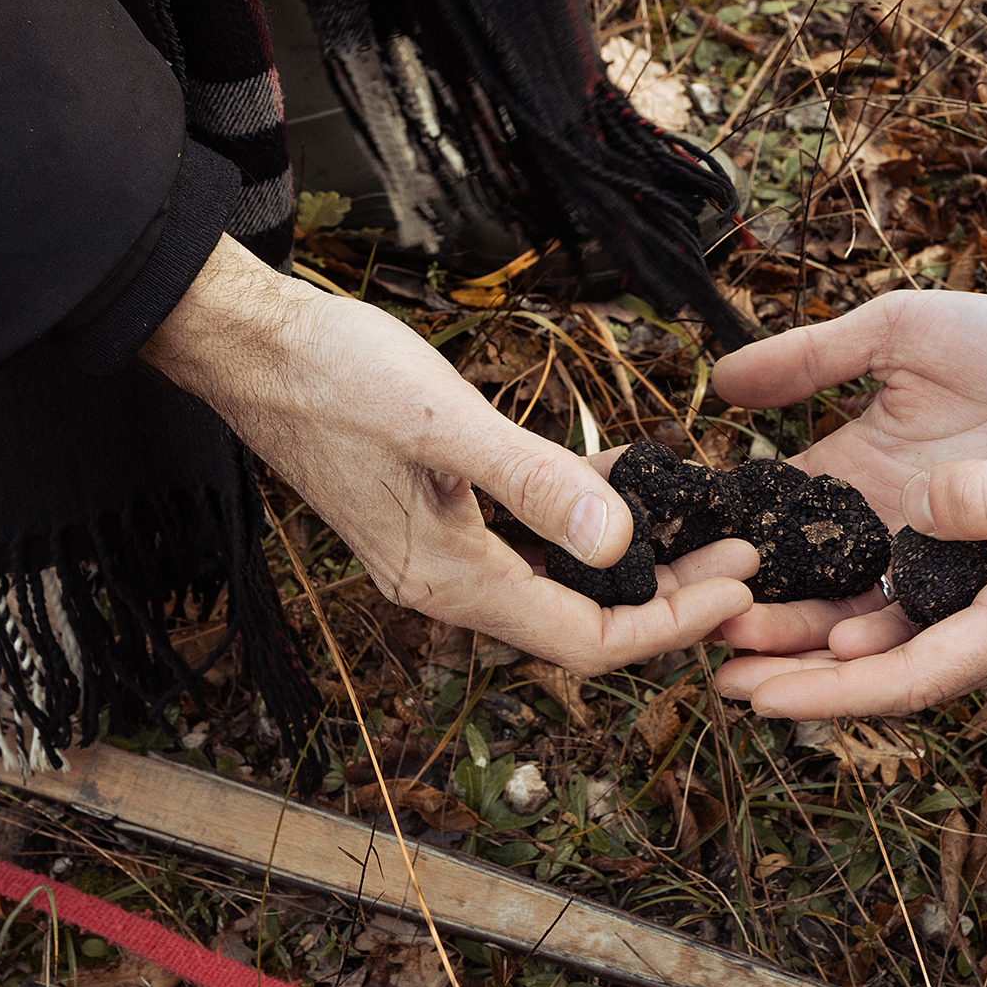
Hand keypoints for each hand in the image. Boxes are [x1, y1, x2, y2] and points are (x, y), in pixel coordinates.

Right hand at [142, 237, 756, 675]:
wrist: (246, 346)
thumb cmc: (335, 376)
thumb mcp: (446, 425)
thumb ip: (534, 484)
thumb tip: (622, 544)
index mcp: (451, 580)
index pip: (587, 640)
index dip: (672, 622)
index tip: (740, 581)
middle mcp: (445, 585)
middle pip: (580, 623)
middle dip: (667, 597)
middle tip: (741, 554)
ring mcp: (435, 555)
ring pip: (556, 584)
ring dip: (630, 560)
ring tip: (701, 521)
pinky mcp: (431, 518)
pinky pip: (526, 543)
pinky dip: (580, 523)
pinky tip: (622, 478)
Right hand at [710, 289, 986, 649]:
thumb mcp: (896, 334)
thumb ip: (811, 357)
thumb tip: (723, 381)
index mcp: (850, 474)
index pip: (774, 526)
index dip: (731, 553)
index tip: (687, 574)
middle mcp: (883, 531)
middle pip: (805, 592)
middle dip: (756, 623)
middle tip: (710, 643)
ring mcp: (930, 563)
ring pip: (855, 624)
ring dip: (804, 651)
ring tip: (752, 670)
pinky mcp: (981, 586)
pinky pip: (926, 630)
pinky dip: (882, 650)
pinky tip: (842, 662)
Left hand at [711, 398, 986, 718]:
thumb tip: (924, 506)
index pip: (910, 678)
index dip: (827, 694)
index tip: (757, 697)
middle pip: (890, 675)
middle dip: (805, 680)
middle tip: (718, 678)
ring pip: (904, 645)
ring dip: (827, 648)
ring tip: (749, 641)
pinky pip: (929, 613)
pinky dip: (870, 614)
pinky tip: (826, 598)